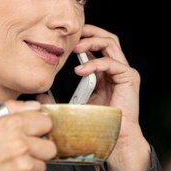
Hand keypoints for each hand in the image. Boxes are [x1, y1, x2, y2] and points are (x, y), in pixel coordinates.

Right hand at [0, 101, 55, 170]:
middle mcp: (21, 146)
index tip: (31, 133)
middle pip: (50, 146)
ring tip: (12, 166)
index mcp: (11, 126)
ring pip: (43, 165)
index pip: (45, 122)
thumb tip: (34, 105)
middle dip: (38, 149)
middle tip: (22, 152)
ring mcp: (25, 167)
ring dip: (31, 166)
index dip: (38, 128)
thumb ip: (10, 108)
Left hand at [73, 24, 150, 170]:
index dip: (85, 38)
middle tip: (74, 33)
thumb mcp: (75, 106)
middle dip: (90, 32)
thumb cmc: (97, 124)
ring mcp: (124, 72)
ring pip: (111, 44)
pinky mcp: (129, 78)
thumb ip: (61, 98)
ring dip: (92, 41)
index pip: (98, 46)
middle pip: (107, 39)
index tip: (68, 38)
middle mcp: (116, 70)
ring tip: (76, 48)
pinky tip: (79, 70)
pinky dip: (94, 63)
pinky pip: (111, 63)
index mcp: (105, 74)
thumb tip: (40, 97)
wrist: (114, 138)